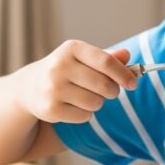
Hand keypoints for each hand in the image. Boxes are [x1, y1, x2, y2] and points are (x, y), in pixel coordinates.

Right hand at [17, 40, 136, 123]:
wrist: (30, 87)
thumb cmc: (67, 70)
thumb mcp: (84, 58)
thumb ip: (107, 58)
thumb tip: (127, 54)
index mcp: (71, 48)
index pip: (106, 62)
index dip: (124, 74)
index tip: (133, 84)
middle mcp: (59, 66)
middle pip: (104, 84)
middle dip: (112, 91)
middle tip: (110, 92)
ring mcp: (53, 88)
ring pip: (96, 102)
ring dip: (98, 103)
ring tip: (86, 97)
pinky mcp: (50, 109)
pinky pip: (85, 116)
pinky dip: (85, 114)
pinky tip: (74, 106)